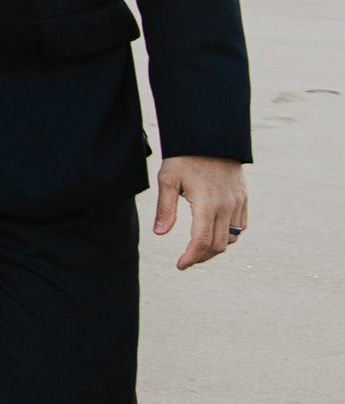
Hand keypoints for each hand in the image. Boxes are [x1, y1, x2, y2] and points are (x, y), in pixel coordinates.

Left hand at [153, 155, 248, 269]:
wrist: (210, 137)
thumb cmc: (184, 157)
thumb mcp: (168, 179)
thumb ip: (165, 209)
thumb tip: (160, 234)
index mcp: (207, 204)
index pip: (202, 241)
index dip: (191, 257)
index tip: (180, 265)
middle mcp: (227, 207)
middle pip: (219, 245)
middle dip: (202, 256)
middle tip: (186, 260)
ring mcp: (238, 203)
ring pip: (232, 238)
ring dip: (216, 248)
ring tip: (198, 249)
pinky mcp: (243, 199)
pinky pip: (241, 227)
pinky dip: (229, 236)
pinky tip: (215, 235)